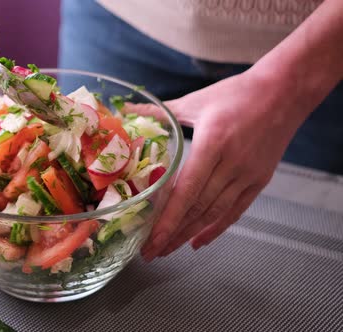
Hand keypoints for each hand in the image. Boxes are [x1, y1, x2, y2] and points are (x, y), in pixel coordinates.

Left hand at [127, 71, 308, 259]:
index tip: (152, 238)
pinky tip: (197, 242)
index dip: (169, 217)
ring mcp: (248, 175)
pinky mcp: (260, 180)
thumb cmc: (237, 93)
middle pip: (198, 208)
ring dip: (189, 234)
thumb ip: (160, 112)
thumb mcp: (196, 101)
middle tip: (150, 252)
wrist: (285, 91)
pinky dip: (216, 229)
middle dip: (172, 233)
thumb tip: (127, 111)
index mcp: (213, 143)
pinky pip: (236, 211)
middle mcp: (232, 164)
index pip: (188, 189)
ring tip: (167, 250)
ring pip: (215, 213)